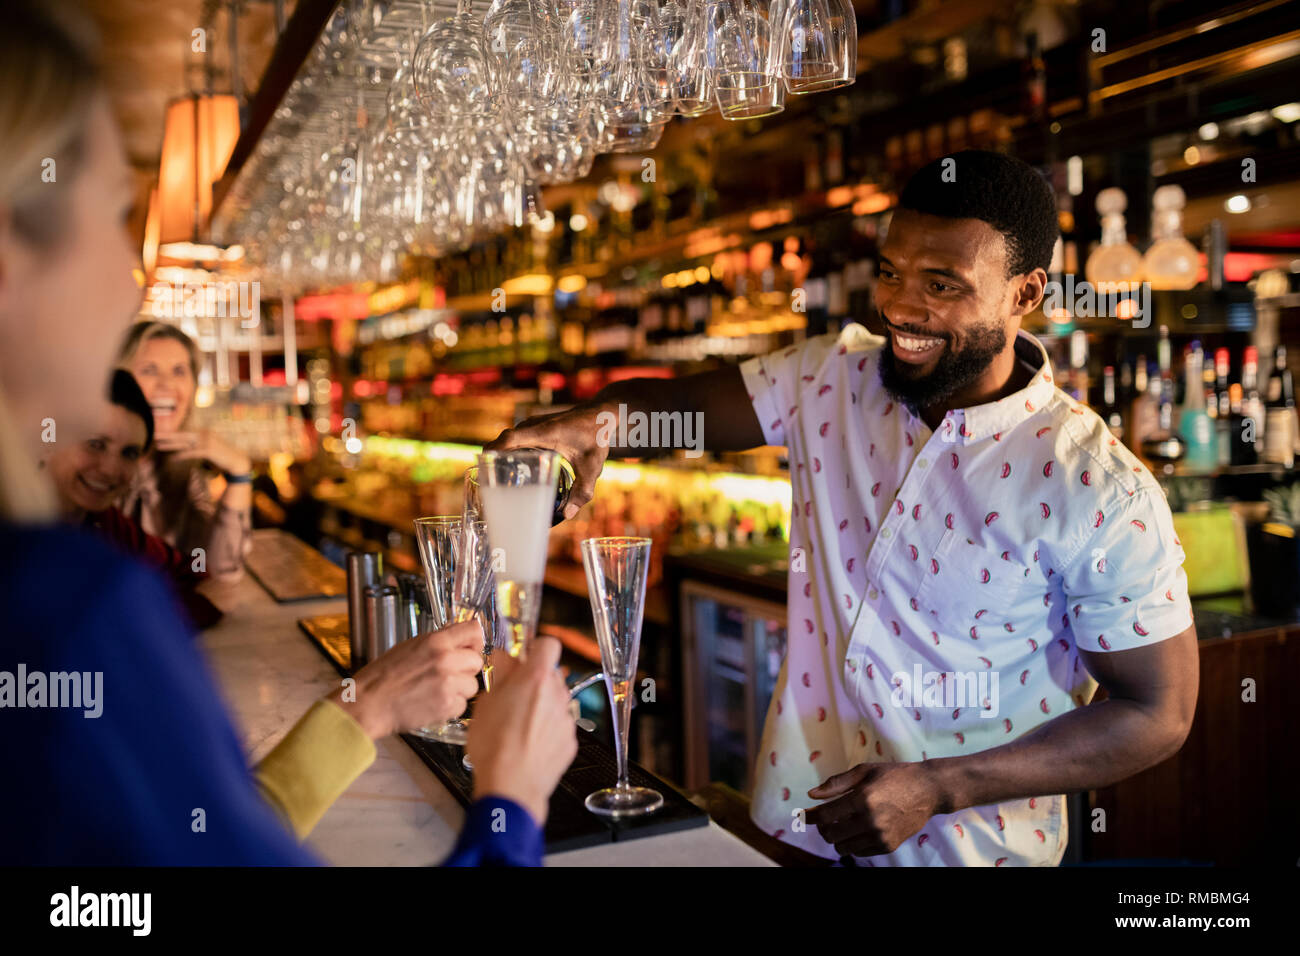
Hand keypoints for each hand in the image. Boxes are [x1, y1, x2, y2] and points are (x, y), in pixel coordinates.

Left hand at [154, 429, 251, 476]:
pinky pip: (191, 452)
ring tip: (158, 445)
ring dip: (171, 445)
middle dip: (168, 435)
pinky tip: (172, 458)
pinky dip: (181, 455)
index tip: (161, 434)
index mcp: (205, 433)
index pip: (186, 432)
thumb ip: (200, 447)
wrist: (238, 462)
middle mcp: (205, 434)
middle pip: (182, 435)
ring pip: (185, 443)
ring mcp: (207, 442)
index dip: (173, 434)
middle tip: (155, 435)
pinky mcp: (209, 450)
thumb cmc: (223, 458)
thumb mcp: (211, 449)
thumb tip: (188, 448)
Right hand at [327, 620, 483, 739]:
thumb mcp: (410, 646)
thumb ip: (438, 642)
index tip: (471, 647)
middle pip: (477, 661)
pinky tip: (433, 702)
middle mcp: (445, 660)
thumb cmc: (383, 676)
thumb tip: (458, 639)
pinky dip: (451, 707)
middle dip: (466, 669)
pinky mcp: (447, 706)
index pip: (474, 630)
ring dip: (460, 689)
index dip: (475, 640)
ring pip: (472, 685)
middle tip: (448, 674)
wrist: (368, 703)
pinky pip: (463, 705)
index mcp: (436, 641)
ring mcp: (448, 684)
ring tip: (437, 690)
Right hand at [466, 637, 577, 825]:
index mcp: (536, 679)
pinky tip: (527, 743)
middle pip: (551, 674)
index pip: (548, 644)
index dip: (535, 648)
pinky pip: (559, 725)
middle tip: (512, 694)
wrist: (511, 786)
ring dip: (540, 705)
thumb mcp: (485, 702)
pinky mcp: (570, 741)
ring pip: (555, 701)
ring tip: (517, 724)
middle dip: (534, 680)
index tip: (524, 657)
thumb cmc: (494, 746)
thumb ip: (501, 675)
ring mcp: (566, 719)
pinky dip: (546, 729)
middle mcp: (557, 695)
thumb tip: (505, 659)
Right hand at [485, 403, 608, 519]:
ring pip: (508, 439)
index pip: (511, 438)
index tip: (483, 465)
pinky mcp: (535, 428)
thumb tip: (567, 515)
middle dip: (491, 458)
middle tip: (487, 484)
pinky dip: (508, 451)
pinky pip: (515, 438)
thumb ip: (582, 491)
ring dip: (498, 454)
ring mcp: (534, 425)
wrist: (600, 415)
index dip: (494, 450)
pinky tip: (510, 469)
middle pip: (504, 440)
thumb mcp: (592, 467)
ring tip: (493, 479)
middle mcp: (535, 426)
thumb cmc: (597, 438)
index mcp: (545, 433)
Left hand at [805, 762, 942, 857]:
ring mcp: (880, 836)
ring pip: (843, 848)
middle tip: (824, 818)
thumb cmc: (894, 775)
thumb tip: (811, 794)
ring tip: (842, 823)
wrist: (928, 790)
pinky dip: (852, 843)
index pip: (825, 815)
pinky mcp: (888, 845)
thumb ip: (836, 784)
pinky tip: (857, 829)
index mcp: (862, 799)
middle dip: (822, 828)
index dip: (809, 817)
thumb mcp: (864, 771)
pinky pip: (859, 852)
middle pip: (831, 835)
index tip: (801, 816)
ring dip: (837, 837)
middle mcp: (870, 821)